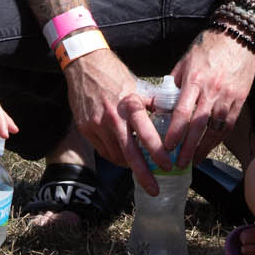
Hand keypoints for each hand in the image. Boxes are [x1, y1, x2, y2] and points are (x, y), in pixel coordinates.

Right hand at [65, 48, 162, 194]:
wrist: (84, 65)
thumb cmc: (114, 74)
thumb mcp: (136, 86)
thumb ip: (151, 104)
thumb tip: (171, 117)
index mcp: (129, 105)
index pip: (145, 133)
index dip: (156, 152)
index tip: (167, 165)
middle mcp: (112, 117)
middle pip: (129, 154)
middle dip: (143, 174)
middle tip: (154, 189)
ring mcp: (96, 125)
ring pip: (115, 155)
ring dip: (129, 164)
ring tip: (139, 166)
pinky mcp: (85, 128)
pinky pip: (103, 150)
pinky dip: (114, 156)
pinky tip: (122, 154)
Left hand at [164, 28, 254, 164]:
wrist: (237, 36)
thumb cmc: (207, 47)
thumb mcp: (185, 60)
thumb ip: (174, 82)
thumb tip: (162, 101)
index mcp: (194, 80)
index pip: (183, 112)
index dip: (175, 132)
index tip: (167, 146)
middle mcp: (212, 90)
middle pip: (199, 125)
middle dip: (188, 147)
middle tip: (179, 162)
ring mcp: (228, 96)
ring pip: (215, 128)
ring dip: (204, 147)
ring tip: (194, 160)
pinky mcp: (240, 99)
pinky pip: (228, 123)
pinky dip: (218, 137)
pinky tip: (210, 145)